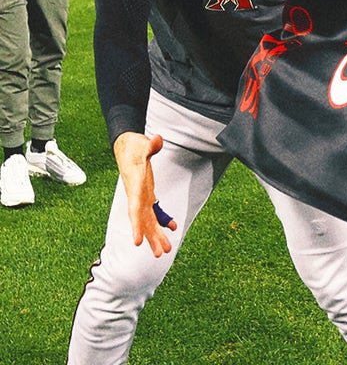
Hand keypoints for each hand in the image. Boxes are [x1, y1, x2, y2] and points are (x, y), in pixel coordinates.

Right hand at [112, 131, 176, 257]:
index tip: (137, 242)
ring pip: (148, 219)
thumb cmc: (133, 145)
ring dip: (157, 234)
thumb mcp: (141, 143)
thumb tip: (158, 139)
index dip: (136, 226)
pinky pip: (154, 210)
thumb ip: (150, 144)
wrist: (126, 145)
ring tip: (165, 251)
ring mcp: (141, 196)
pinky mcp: (146, 194)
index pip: (134, 209)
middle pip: (142, 220)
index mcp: (135, 187)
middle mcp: (136, 195)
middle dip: (151, 237)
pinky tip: (173, 226)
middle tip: (160, 254)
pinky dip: (162, 219)